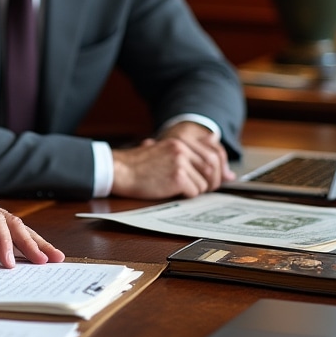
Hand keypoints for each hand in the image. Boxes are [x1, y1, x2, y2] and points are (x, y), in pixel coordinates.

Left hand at [0, 185, 64, 268]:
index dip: (4, 239)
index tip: (9, 261)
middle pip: (11, 222)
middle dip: (30, 241)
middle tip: (47, 259)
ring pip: (16, 227)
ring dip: (34, 243)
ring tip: (55, 258)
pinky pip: (10, 235)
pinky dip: (24, 246)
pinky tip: (39, 256)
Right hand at [112, 121, 232, 198]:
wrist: (120, 171)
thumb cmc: (139, 165)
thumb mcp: (162, 150)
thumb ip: (185, 152)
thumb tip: (212, 150)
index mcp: (180, 141)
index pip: (212, 156)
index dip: (214, 171)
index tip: (209, 179)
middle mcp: (182, 149)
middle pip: (212, 170)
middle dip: (209, 182)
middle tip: (199, 189)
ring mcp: (180, 163)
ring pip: (203, 184)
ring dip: (194, 190)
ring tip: (178, 188)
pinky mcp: (177, 177)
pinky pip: (193, 192)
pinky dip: (185, 195)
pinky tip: (171, 191)